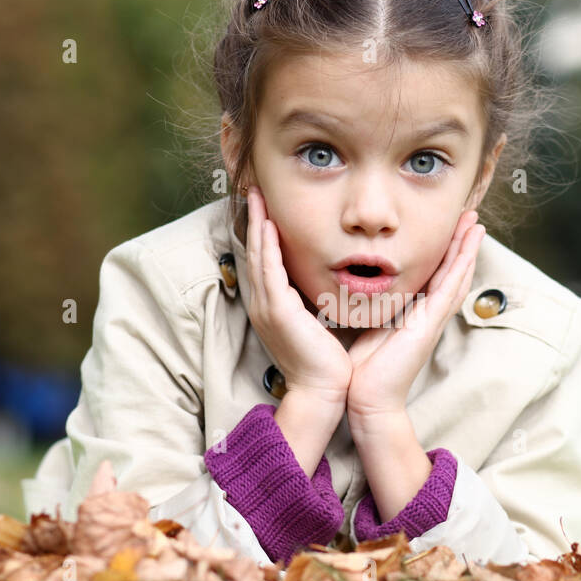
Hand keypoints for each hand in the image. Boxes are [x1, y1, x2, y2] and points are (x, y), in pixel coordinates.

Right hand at [243, 185, 351, 408]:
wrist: (323, 391)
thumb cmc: (327, 363)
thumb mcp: (318, 325)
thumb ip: (316, 303)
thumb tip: (327, 284)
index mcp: (273, 307)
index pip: (265, 261)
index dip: (262, 232)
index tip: (266, 206)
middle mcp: (264, 304)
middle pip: (255, 252)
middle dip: (254, 219)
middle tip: (253, 189)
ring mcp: (267, 307)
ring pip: (258, 255)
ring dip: (256, 222)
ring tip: (256, 195)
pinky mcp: (277, 310)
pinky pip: (269, 269)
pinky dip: (267, 245)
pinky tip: (267, 223)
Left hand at [345, 209, 483, 425]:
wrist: (367, 397)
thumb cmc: (364, 368)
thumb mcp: (369, 325)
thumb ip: (374, 306)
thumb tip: (359, 285)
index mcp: (415, 314)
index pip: (434, 275)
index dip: (443, 251)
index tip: (446, 226)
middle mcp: (429, 314)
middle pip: (451, 272)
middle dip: (460, 243)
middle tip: (469, 215)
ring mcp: (433, 319)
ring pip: (457, 276)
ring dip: (467, 248)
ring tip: (475, 222)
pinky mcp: (431, 323)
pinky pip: (450, 288)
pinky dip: (462, 265)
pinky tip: (470, 246)